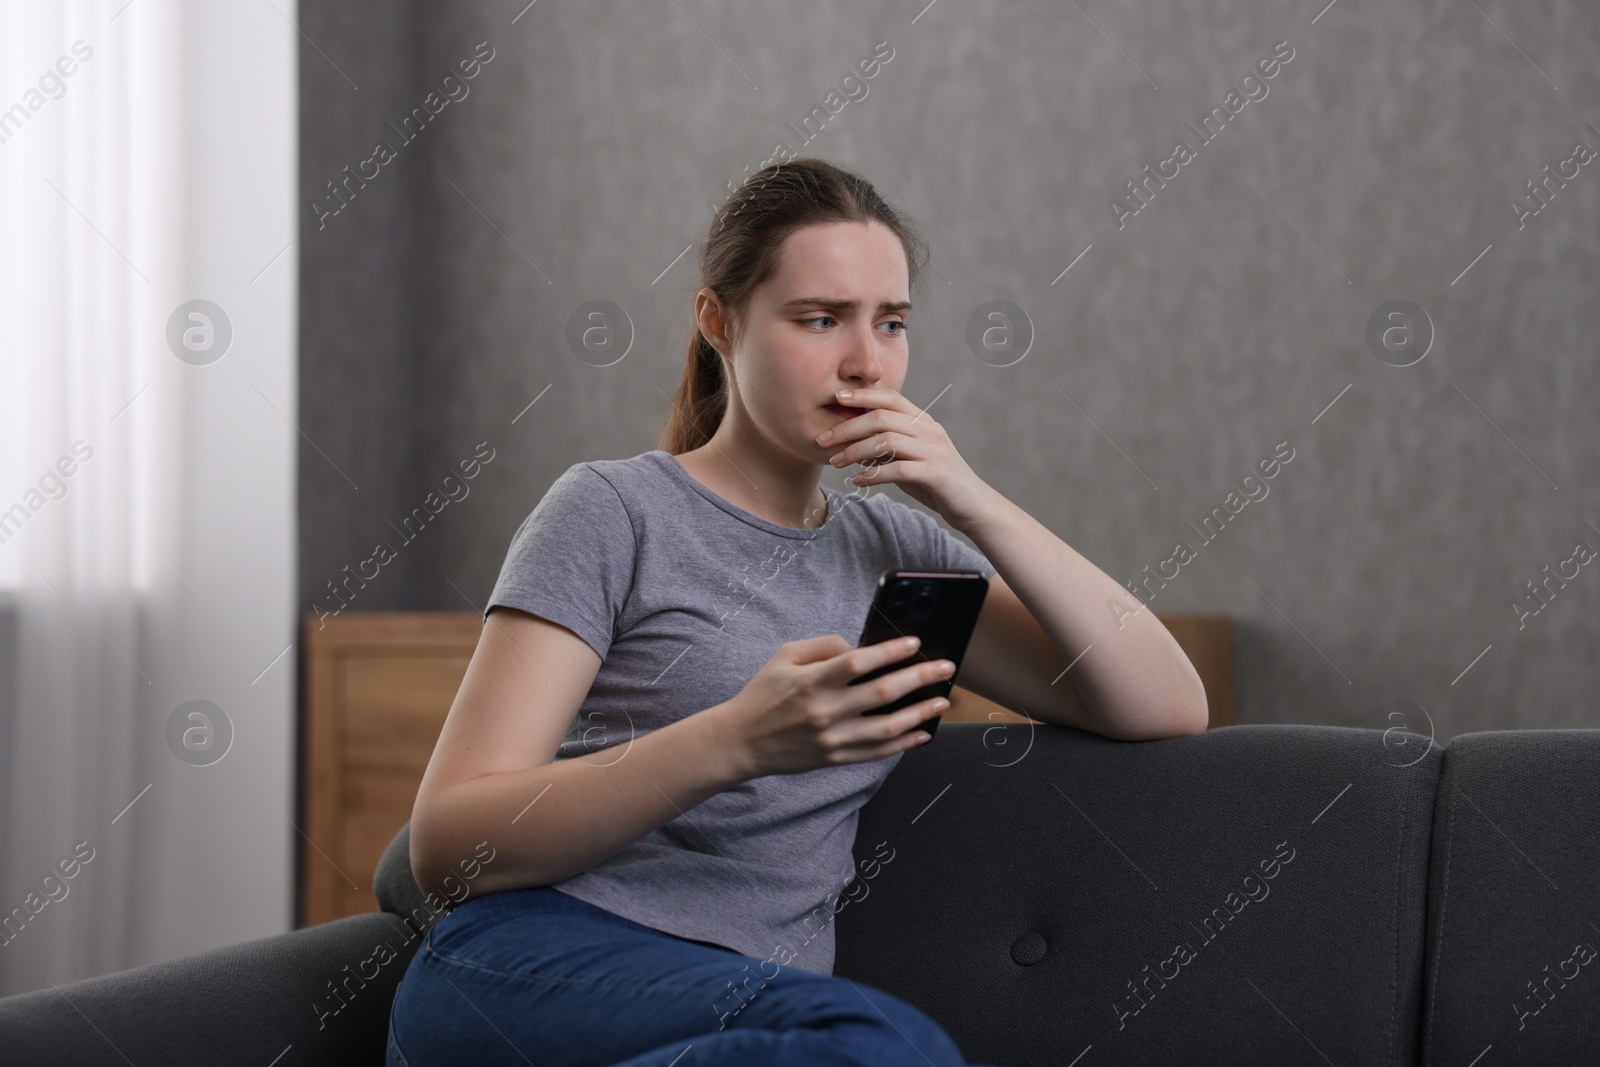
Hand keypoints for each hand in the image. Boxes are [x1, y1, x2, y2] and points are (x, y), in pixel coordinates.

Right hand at [715, 633, 957, 778]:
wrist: (743, 741)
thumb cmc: (764, 693)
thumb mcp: (785, 656)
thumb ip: (824, 646)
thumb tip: (860, 647)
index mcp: (811, 681)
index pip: (859, 662)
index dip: (890, 651)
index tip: (914, 642)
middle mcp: (824, 711)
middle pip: (883, 692)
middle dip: (920, 677)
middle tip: (945, 667)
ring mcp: (832, 739)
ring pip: (887, 727)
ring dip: (920, 712)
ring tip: (942, 701)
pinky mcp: (836, 758)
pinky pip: (878, 752)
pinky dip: (904, 743)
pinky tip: (923, 732)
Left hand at [816, 386, 993, 534]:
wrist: (974, 506)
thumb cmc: (937, 483)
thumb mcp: (911, 458)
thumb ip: (888, 447)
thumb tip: (854, 442)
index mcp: (923, 422)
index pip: (891, 398)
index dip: (863, 395)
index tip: (836, 398)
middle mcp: (929, 431)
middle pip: (881, 417)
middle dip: (847, 427)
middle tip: (822, 439)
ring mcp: (934, 451)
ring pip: (886, 441)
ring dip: (854, 451)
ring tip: (835, 463)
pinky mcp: (936, 473)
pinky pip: (897, 469)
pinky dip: (873, 474)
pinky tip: (857, 481)